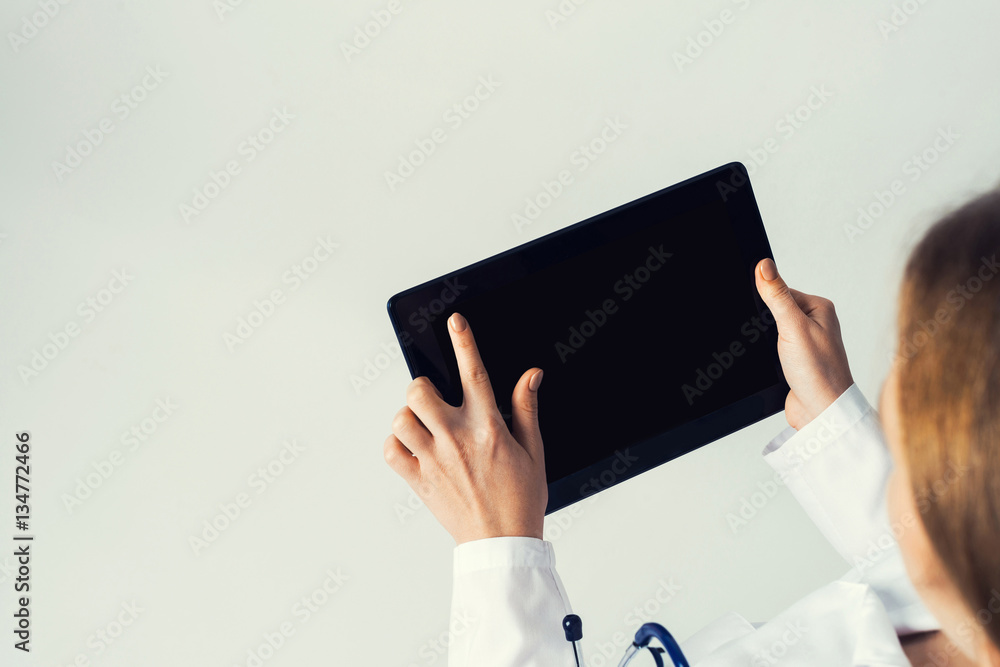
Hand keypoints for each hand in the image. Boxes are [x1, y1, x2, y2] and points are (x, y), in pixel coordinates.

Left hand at [383, 312, 547, 544]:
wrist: (502, 543)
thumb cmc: (520, 499)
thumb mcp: (533, 450)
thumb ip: (526, 408)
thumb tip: (531, 375)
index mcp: (488, 427)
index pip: (474, 373)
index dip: (463, 342)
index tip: (455, 322)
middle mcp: (456, 439)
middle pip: (419, 391)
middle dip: (423, 386)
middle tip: (434, 397)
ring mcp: (433, 460)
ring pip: (401, 419)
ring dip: (409, 416)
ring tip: (424, 424)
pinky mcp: (418, 481)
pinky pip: (391, 451)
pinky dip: (396, 444)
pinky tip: (412, 446)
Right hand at [754, 258, 854, 429]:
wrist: (822, 413)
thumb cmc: (819, 372)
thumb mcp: (793, 328)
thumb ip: (777, 296)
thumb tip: (764, 265)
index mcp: (820, 307)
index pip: (782, 291)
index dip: (767, 304)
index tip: (768, 322)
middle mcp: (815, 323)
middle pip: (775, 311)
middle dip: (766, 326)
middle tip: (775, 342)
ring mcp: (806, 342)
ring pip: (772, 331)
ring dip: (767, 343)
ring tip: (780, 356)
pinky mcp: (796, 360)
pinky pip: (773, 348)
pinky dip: (768, 354)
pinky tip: (776, 364)